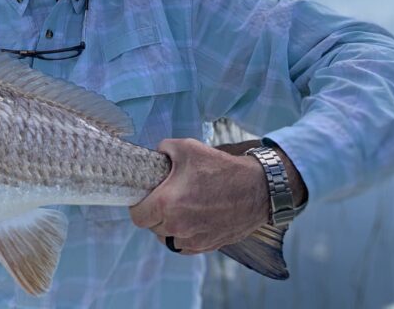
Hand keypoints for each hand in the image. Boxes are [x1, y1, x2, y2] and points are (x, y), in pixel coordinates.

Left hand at [129, 138, 269, 253]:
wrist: (257, 188)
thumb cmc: (220, 167)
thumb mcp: (185, 148)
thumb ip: (162, 150)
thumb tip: (153, 156)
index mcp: (167, 204)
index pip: (137, 216)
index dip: (138, 205)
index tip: (144, 197)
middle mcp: (178, 227)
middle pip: (152, 227)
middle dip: (154, 213)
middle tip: (164, 198)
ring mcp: (194, 240)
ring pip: (168, 238)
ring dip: (168, 226)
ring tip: (179, 208)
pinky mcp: (209, 246)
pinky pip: (184, 246)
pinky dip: (183, 236)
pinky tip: (191, 219)